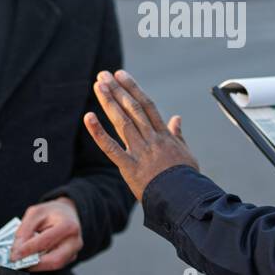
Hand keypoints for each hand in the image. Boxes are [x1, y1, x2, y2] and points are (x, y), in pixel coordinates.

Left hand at [11, 197, 82, 271]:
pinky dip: (42, 264)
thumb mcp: (35, 213)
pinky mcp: (71, 258)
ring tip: (24, 260)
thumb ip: (24, 230)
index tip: (14, 255)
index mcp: (68, 225)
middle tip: (19, 262)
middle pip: (55, 260)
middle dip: (34, 263)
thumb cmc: (51, 212)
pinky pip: (55, 265)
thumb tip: (17, 250)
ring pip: (55, 265)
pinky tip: (33, 257)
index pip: (46, 241)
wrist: (67, 213)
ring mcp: (74, 251)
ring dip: (37, 265)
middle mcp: (75, 241)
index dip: (28, 250)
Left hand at [84, 69, 198, 201]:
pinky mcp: (129, 167)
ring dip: (109, 102)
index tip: (121, 75)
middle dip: (117, 90)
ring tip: (98, 86)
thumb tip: (176, 118)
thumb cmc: (186, 178)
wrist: (183, 199)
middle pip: (132, 108)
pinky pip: (110, 148)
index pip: (146, 105)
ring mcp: (140, 152)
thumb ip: (178, 135)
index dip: (132, 88)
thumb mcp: (186, 153)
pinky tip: (88, 117)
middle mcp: (151, 139)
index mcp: (164, 135)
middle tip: (104, 75)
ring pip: (122, 122)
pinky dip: (98, 132)